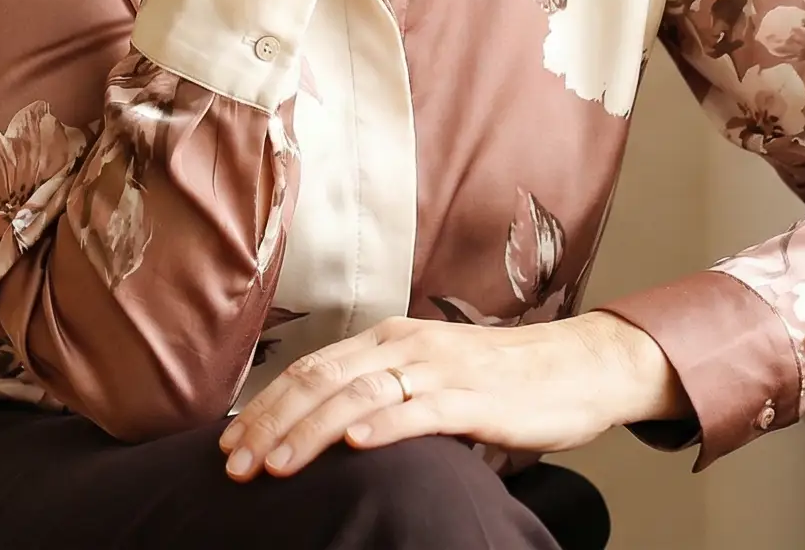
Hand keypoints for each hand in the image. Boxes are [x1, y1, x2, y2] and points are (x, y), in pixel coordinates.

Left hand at [216, 312, 686, 481]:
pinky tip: (353, 445)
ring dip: (309, 433)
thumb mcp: (429, 376)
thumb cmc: (500, 379)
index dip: (262, 406)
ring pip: (356, 396)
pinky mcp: (473, 398)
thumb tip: (328, 429)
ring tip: (274, 466)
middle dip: (269, 424)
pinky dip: (381, 426)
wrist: (577, 367)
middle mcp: (404, 346)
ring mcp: (438, 369)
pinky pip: (418, 410)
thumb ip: (382, 392)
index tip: (227, 441)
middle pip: (319, 381)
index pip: (308, 370)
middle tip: (233, 464)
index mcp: (387, 338)